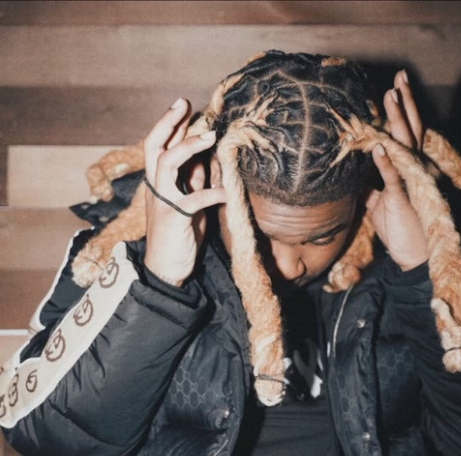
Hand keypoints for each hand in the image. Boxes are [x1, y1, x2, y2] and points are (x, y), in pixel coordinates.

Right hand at [144, 98, 225, 285]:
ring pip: (166, 163)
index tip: (184, 106)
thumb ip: (193, 181)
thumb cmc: (179, 235)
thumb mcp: (188, 203)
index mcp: (159, 183)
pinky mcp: (175, 218)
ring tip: (209, 135)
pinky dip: (215, 192)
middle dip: (168, 122)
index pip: (158, 146)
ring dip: (187, 146)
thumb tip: (206, 158)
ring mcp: (163, 201)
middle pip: (154, 146)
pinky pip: (195, 198)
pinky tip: (230, 192)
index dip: (169, 125)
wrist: (166, 269)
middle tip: (184, 103)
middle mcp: (156, 188)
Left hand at [366, 70, 428, 270]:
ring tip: (391, 95)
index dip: (401, 111)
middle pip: (409, 130)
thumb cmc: (397, 226)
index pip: (405, 134)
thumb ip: (370, 185)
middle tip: (398, 77)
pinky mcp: (402, 198)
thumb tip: (353, 176)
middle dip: (404, 103)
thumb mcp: (378, 202)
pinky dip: (385, 161)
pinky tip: (377, 146)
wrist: (412, 255)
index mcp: (407, 168)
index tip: (393, 88)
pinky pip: (393, 177)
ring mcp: (410, 181)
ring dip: (396, 120)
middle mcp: (412, 169)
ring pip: (404, 144)